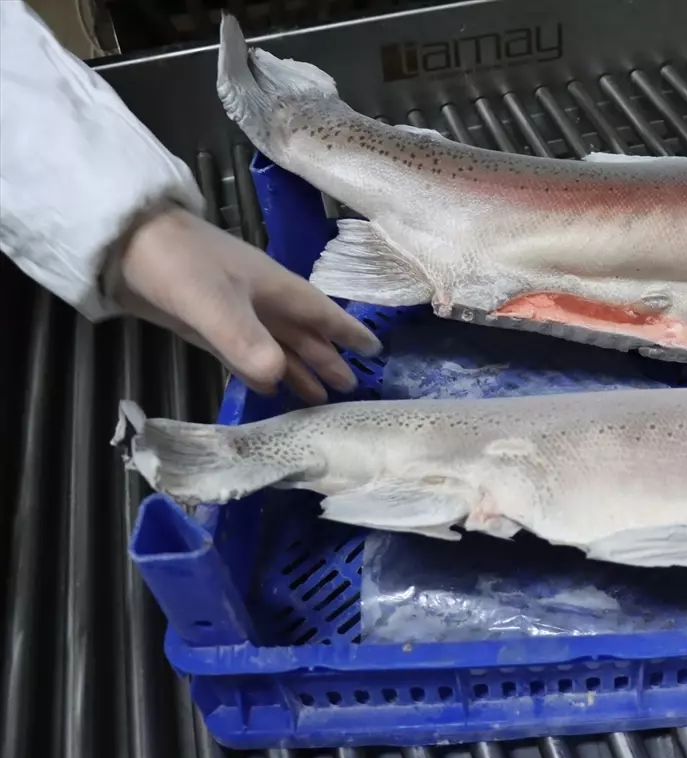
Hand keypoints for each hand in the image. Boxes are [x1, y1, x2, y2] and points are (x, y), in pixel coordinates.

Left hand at [114, 204, 380, 404]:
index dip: (347, 332)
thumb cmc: (177, 262)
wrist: (122, 242)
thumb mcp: (213, 302)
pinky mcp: (208, 324)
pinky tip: (271, 387)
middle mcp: (261, 302)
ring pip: (278, 345)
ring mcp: (235, 313)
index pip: (322, 313)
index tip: (375, 351)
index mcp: (274, 289)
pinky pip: (248, 351)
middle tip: (351, 387)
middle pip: (303, 333)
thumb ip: (245, 340)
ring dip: (298, 368)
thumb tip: (278, 378)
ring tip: (319, 398)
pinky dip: (263, 369)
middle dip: (327, 358)